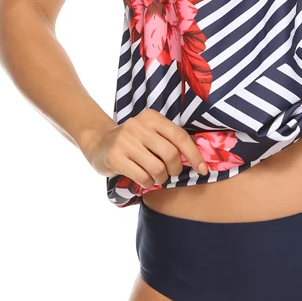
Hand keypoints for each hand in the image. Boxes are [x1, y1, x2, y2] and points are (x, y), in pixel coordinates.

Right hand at [82, 109, 209, 187]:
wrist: (99, 142)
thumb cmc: (133, 141)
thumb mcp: (150, 132)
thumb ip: (169, 140)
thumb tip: (197, 160)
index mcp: (151, 117)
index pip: (180, 136)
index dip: (194, 155)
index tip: (203, 169)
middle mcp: (138, 126)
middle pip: (170, 154)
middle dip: (175, 169)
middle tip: (170, 173)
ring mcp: (125, 141)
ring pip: (157, 168)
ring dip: (161, 178)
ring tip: (156, 176)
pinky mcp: (115, 157)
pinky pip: (142, 177)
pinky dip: (148, 183)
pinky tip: (144, 179)